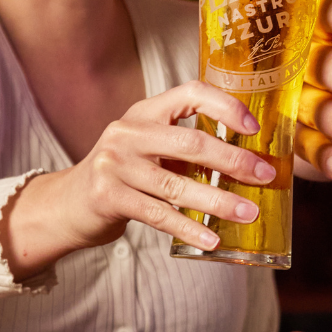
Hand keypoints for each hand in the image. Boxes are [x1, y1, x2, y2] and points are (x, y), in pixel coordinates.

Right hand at [4, 81, 277, 278]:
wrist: (65, 205)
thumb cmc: (124, 172)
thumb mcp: (149, 144)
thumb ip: (186, 144)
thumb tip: (248, 159)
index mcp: (146, 111)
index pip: (191, 93)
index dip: (226, 106)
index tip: (254, 127)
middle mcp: (129, 131)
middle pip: (192, 143)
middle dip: (234, 160)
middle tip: (266, 175)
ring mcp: (116, 164)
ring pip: (178, 185)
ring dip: (219, 200)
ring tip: (249, 212)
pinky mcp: (108, 197)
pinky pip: (159, 215)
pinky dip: (189, 228)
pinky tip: (212, 238)